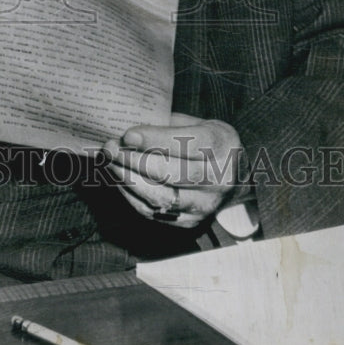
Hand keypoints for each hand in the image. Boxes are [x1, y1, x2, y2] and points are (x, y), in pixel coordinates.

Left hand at [103, 113, 241, 228]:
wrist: (232, 177)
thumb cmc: (206, 142)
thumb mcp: (197, 122)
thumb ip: (168, 124)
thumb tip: (128, 124)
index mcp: (223, 146)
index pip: (188, 144)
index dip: (156, 140)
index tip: (128, 135)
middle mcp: (219, 180)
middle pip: (173, 174)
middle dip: (136, 161)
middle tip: (111, 148)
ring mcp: (205, 205)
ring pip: (161, 197)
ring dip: (129, 179)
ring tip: (110, 163)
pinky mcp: (190, 222)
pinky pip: (154, 212)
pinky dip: (132, 195)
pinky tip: (119, 178)